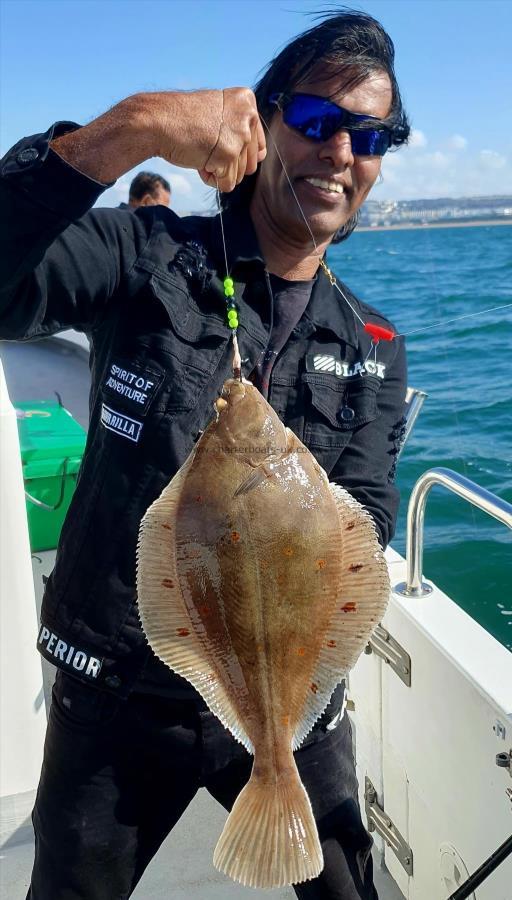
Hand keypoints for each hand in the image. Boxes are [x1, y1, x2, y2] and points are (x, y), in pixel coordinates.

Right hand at [151, 88, 266, 191]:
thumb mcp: (218, 114)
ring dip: (217, 171)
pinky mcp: (228, 155)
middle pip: (250, 164)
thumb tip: (262, 157)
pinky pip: (226, 184)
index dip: (235, 152)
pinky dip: (211, 179)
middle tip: (205, 144)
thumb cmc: (183, 119)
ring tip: (200, 150)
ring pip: (238, 176)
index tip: (215, 139)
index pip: (258, 145)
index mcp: (247, 102)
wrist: (157, 120)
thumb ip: (242, 130)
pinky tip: (198, 160)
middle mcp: (248, 117)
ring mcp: (239, 137)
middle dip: (226, 163)